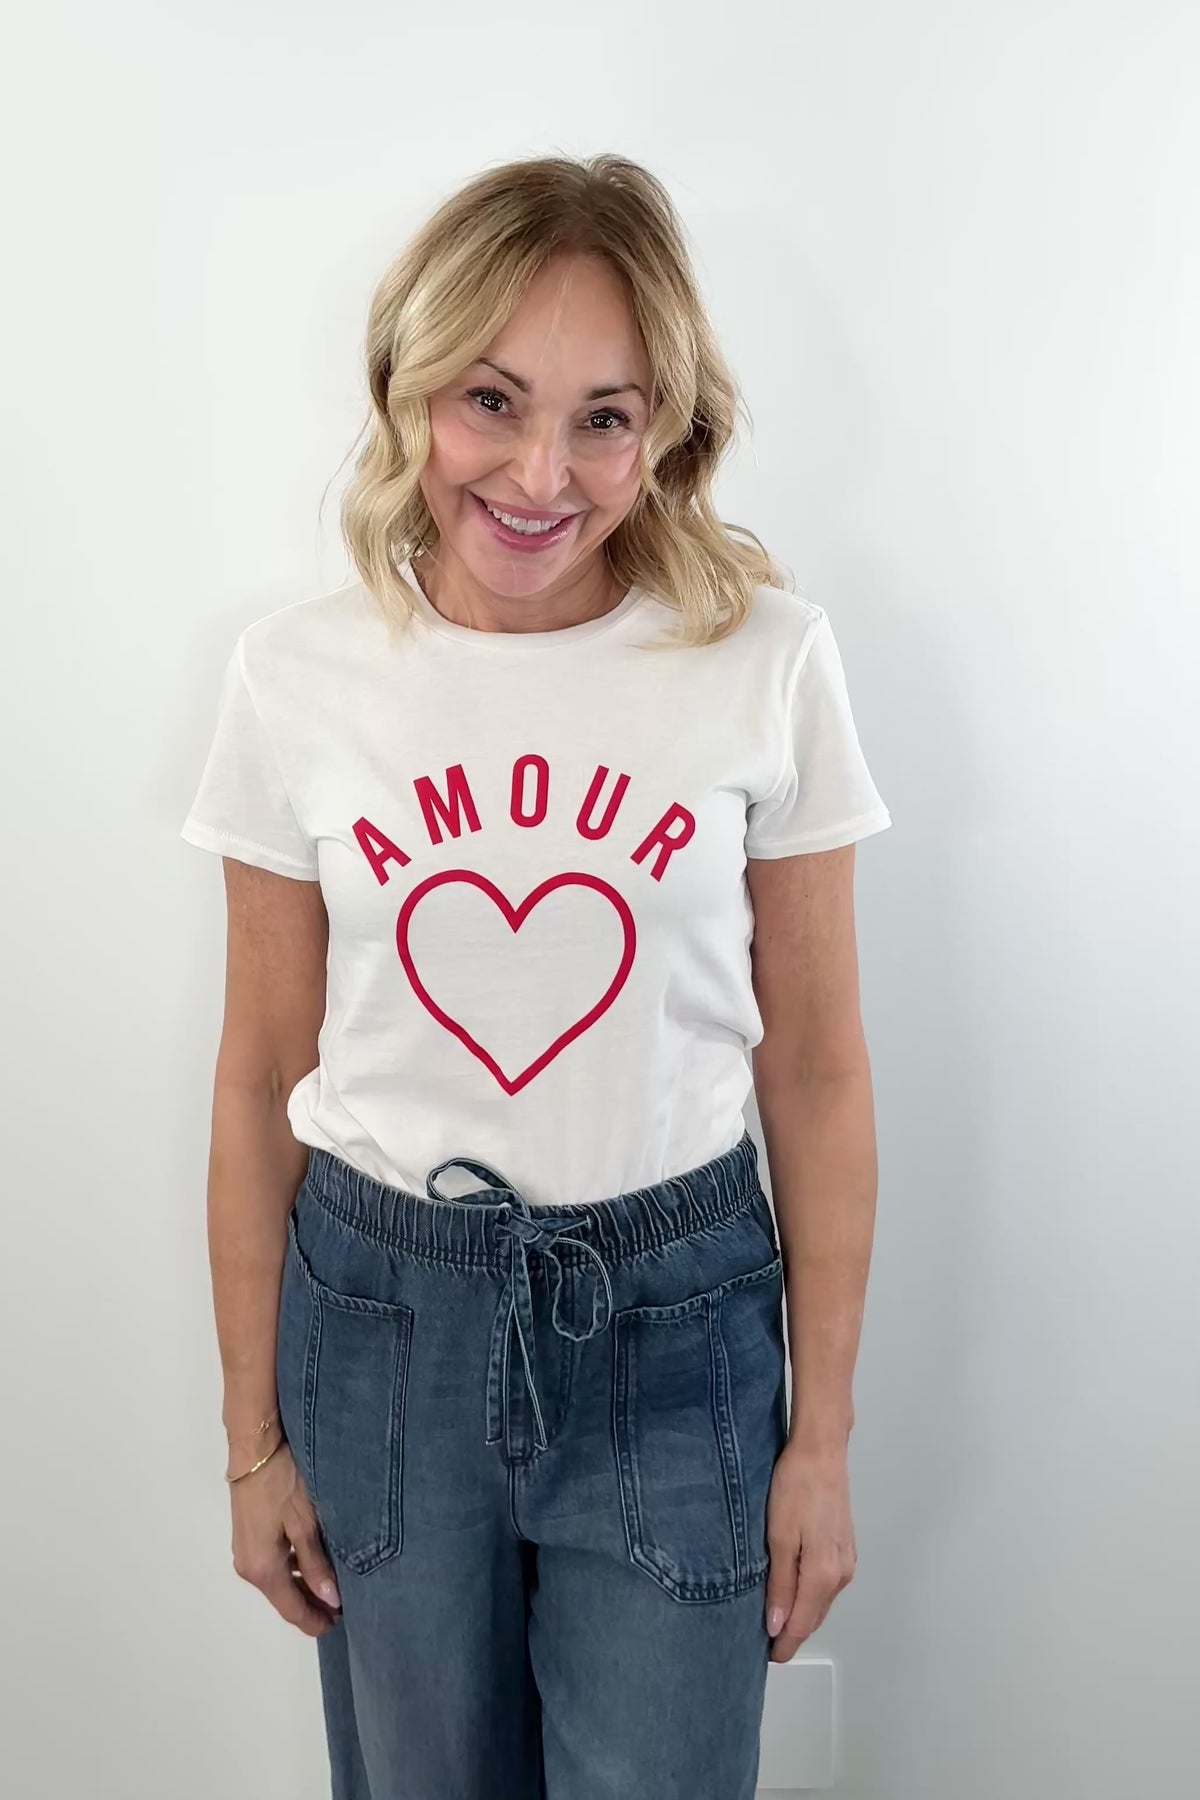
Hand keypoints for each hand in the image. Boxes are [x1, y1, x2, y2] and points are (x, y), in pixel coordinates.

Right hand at [229, 1439, 342, 1635]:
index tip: (338, 1626)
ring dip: (302, 1586)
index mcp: (262, 1568)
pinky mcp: (249, 1535)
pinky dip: (292, 1569)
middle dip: (311, 1605)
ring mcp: (246, 1550)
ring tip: (333, 1586)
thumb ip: (316, 1563)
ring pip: (278, 1580)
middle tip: (342, 1608)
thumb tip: (330, 1599)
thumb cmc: (281, 1481)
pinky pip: (273, 1563)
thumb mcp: (304, 1523)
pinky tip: (312, 1562)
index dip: (315, 1621)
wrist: (254, 1448)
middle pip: (283, 1597)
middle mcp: (248, 1566)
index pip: (291, 1609)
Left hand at [763, 1439, 856, 1662]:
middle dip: (792, 1633)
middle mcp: (841, 1573)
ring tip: (777, 1623)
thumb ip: (779, 1584)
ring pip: (822, 1601)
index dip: (784, 1644)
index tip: (768, 1657)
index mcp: (823, 1574)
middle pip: (814, 1616)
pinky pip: (828, 1585)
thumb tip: (776, 1625)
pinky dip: (811, 1596)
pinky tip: (796, 1594)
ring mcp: (847, 1560)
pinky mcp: (845, 1547)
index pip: (801, 1623)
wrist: (822, 1451)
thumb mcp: (779, 1537)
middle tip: (768, 1646)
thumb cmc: (796, 1486)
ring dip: (802, 1615)